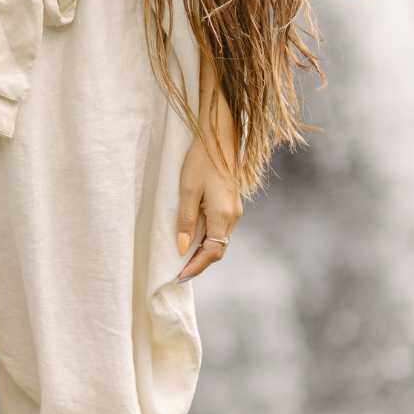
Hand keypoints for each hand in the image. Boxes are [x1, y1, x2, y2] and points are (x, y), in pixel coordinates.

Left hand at [175, 106, 242, 282]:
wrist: (219, 136)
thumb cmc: (201, 160)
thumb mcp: (187, 190)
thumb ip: (185, 221)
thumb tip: (182, 248)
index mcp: (223, 215)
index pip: (212, 252)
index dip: (195, 266)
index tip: (179, 277)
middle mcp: (233, 216)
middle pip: (218, 248)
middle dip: (199, 262)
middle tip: (178, 271)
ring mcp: (235, 209)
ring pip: (220, 239)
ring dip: (203, 250)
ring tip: (183, 257)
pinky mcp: (231, 202)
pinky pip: (220, 228)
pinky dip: (207, 237)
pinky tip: (193, 236)